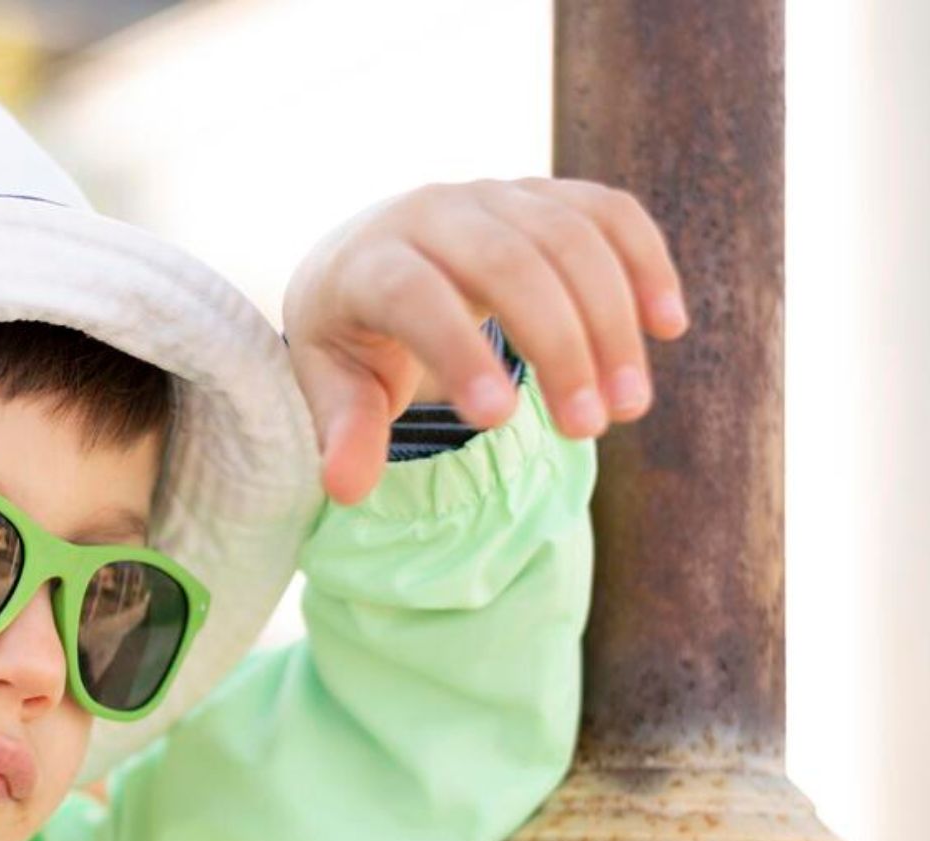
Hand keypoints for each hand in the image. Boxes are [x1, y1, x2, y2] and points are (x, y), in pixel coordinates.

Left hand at [280, 177, 689, 505]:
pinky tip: (667, 328)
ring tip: (628, 405)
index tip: (499, 422)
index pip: (415, 296)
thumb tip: (344, 489)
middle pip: (507, 262)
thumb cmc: (351, 338)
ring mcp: (493, 195)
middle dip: (557, 345)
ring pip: (568, 238)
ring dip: (610, 321)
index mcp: (367, 263)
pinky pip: (608, 212)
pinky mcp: (544, 194)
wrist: (363, 260)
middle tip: (589, 428)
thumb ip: (343, 432)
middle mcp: (431, 213)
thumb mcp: (331, 387)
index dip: (458, 352)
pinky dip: (645, 263)